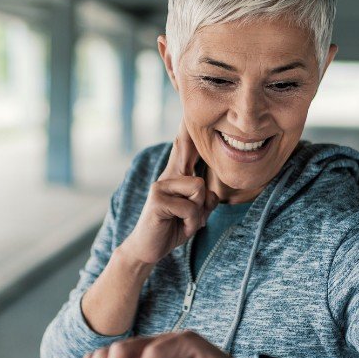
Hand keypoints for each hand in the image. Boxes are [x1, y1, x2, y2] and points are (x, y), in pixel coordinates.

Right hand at [116, 120, 218, 267]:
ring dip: (199, 213)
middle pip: (186, 150)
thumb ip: (205, 201)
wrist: (148, 249)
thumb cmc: (172, 229)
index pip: (183, 148)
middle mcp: (168, 176)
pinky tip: (179, 228)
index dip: (186, 127)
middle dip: (190, 137)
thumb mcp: (195, 214)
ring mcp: (160, 186)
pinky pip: (190, 208)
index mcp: (177, 176)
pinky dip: (191, 224)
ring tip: (186, 222)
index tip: (187, 107)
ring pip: (199, 189)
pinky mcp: (157, 200)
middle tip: (186, 113)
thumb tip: (210, 192)